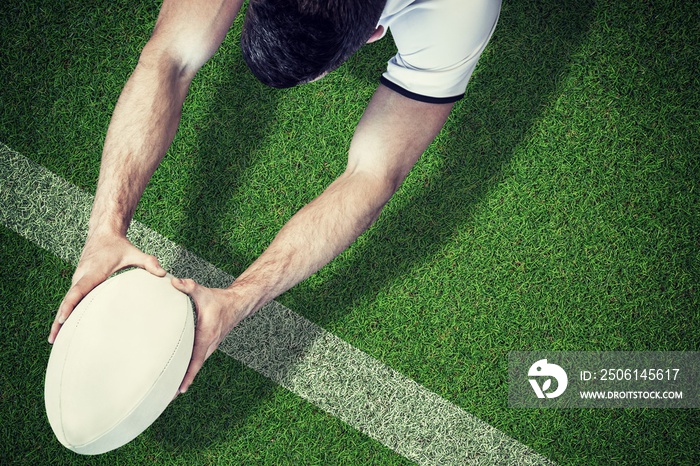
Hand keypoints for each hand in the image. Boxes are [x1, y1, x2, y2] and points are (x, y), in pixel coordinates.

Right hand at [49, 234, 165, 343]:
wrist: (103, 233)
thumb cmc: (119, 245)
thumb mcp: (134, 253)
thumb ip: (149, 262)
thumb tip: (163, 274)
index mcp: (92, 272)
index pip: (78, 291)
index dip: (70, 305)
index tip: (62, 319)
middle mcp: (80, 276)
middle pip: (67, 301)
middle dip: (59, 320)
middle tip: (54, 340)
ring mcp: (77, 279)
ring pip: (67, 301)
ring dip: (60, 319)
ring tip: (55, 340)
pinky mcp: (78, 282)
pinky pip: (70, 298)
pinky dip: (66, 312)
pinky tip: (64, 327)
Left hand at [171, 278, 245, 393]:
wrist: (237, 304)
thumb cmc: (219, 300)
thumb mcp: (203, 293)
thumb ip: (188, 287)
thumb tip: (173, 282)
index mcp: (206, 337)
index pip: (195, 361)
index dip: (187, 376)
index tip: (179, 391)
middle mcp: (208, 346)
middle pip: (192, 369)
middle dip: (180, 383)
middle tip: (164, 399)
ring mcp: (209, 347)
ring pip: (194, 366)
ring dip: (183, 378)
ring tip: (167, 393)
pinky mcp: (207, 346)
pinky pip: (195, 361)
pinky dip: (187, 370)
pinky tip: (177, 375)